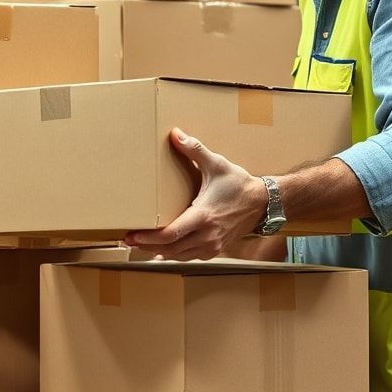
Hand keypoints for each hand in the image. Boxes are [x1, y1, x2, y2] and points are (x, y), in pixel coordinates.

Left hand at [123, 128, 268, 260]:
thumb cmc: (239, 184)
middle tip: (127, 240)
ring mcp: (212, 245)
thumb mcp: (217, 164)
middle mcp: (207, 235)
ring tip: (141, 244)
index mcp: (203, 216)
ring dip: (159, 252)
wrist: (263, 203)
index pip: (170, 234)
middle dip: (147, 246)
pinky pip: (190, 257)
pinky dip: (174, 254)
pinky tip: (163, 250)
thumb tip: (175, 134)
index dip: (148, 238)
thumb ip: (195, 150)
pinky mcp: (215, 248)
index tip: (132, 235)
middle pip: (170, 249)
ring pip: (179, 256)